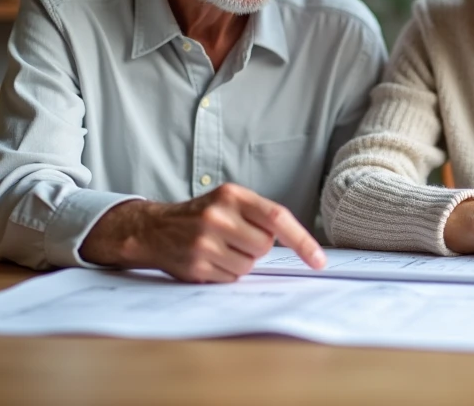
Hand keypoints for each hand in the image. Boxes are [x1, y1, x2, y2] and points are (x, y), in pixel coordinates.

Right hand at [80, 183, 325, 282]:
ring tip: (219, 248)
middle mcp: (218, 216)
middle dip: (256, 247)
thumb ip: (258, 215)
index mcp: (232, 195)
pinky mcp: (196, 265)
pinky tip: (208, 260)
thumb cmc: (201, 215)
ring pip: (249, 265)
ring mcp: (205, 242)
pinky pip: (230, 278)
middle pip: (264, 246)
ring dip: (240, 262)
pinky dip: (225, 272)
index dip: (302, 241)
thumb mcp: (228, 201)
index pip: (277, 217)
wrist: (154, 229)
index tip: (318, 261)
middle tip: (235, 239)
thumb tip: (300, 244)